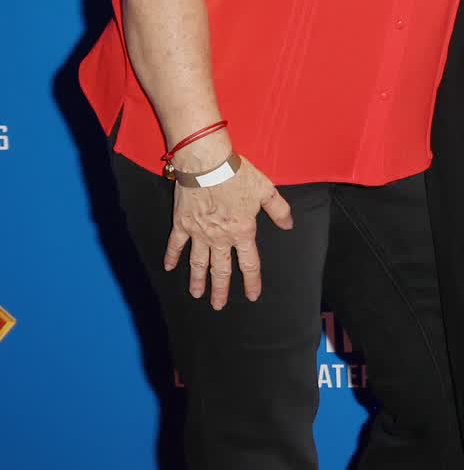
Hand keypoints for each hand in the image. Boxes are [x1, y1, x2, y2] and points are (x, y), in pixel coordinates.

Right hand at [164, 157, 293, 306]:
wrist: (207, 163)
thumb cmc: (238, 175)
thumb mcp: (266, 190)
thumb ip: (279, 210)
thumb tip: (289, 226)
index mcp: (242, 232)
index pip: (249, 264)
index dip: (252, 282)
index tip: (251, 296)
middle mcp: (220, 238)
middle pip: (221, 270)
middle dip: (220, 290)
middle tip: (218, 306)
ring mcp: (198, 233)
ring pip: (198, 263)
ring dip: (197, 280)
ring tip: (197, 295)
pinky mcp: (181, 224)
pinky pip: (175, 244)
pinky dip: (172, 256)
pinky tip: (169, 268)